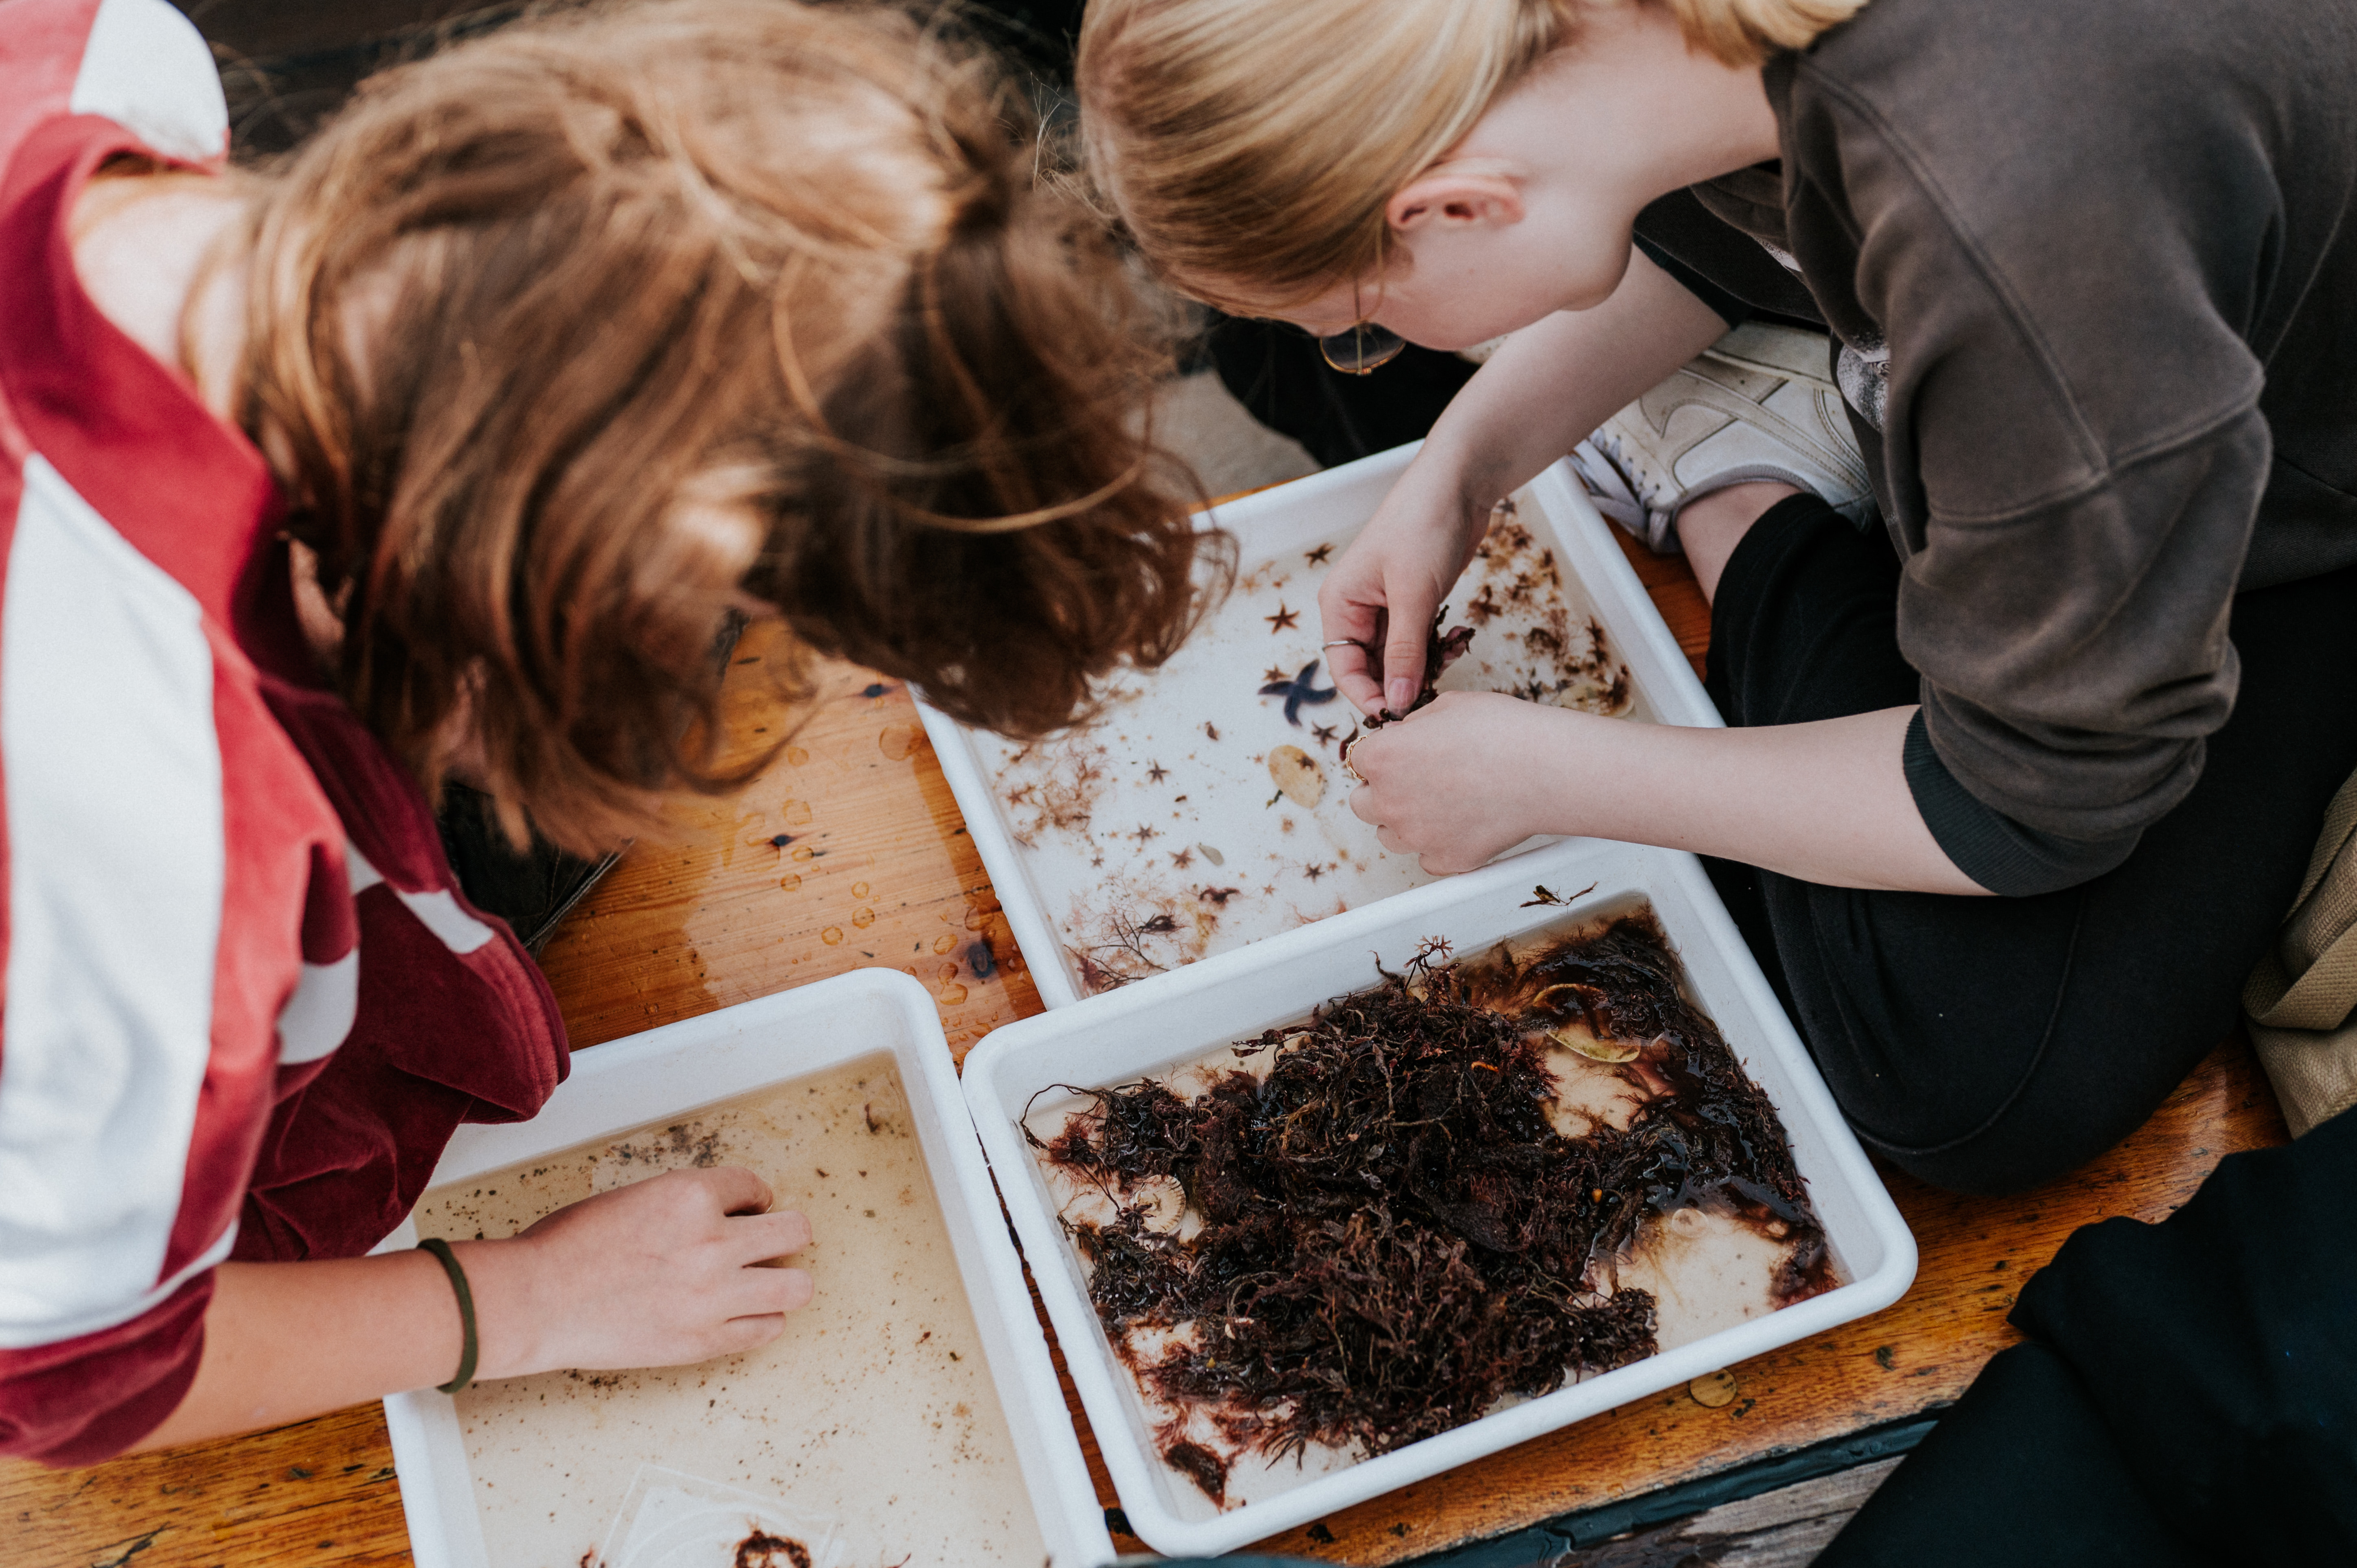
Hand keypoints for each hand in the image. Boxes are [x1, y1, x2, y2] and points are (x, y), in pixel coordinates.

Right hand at [466, 1166, 813, 1376]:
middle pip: (795, 1232)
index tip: (746, 1209)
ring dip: (785, 1280)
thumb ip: (682, 1204)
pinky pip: (766, 1330)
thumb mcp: (633, 1198)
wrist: (535, 1301)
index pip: (754, 1186)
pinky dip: (762, 1320)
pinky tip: (744, 1314)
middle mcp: (712, 1242)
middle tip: (769, 1243)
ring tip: (766, 1281)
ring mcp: (713, 1296)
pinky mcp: (704, 1341)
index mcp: (690, 1196)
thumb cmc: (567, 1247)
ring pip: (796, 1286)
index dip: (752, 1198)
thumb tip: (715, 1214)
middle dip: (784, 1233)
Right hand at [1320, 452, 1493, 715]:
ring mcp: (1387, 607)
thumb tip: (1398, 702)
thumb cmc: (1423, 526)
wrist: (1458, 483)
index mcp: (1340, 604)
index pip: (1344, 669)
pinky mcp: (1414, 603)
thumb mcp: (1413, 594)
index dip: (1368, 696)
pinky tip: (1456, 640)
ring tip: (1451, 654)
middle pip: (1371, 668)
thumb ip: (1404, 652)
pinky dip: (1437, 648)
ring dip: (1424, 665)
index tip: (1399, 717)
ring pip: (1399, 658)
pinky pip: (1419, 642)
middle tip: (1434, 692)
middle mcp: (1357, 609)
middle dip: (1402, 682)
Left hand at [1347, 691, 1569, 872]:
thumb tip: (1402, 735)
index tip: (1399, 756)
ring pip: (1390, 837)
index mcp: (1382, 758)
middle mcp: (1389, 802)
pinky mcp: (1446, 861)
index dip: (1381, 756)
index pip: (1358, 762)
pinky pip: (1427, 859)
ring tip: (1440, 805)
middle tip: (1415, 781)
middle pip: (1363, 805)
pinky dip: (1439, 846)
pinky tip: (1462, 825)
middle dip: (1383, 792)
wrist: (1545, 770)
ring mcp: (1416, 836)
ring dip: (1405, 822)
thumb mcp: (1448, 706)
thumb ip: (1413, 724)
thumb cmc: (1502, 732)